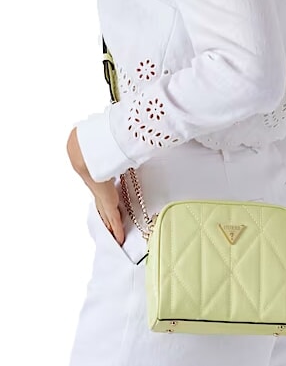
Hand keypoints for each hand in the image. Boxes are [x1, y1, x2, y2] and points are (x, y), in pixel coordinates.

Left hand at [66, 127, 124, 244]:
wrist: (85, 152)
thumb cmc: (95, 143)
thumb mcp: (104, 142)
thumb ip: (112, 139)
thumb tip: (120, 128)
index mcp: (96, 172)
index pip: (101, 186)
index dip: (104, 195)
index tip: (106, 201)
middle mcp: (97, 185)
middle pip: (102, 204)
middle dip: (106, 215)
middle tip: (109, 226)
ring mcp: (101, 194)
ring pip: (106, 213)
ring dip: (110, 224)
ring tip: (113, 234)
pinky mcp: (106, 201)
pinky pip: (113, 217)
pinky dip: (115, 227)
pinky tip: (117, 237)